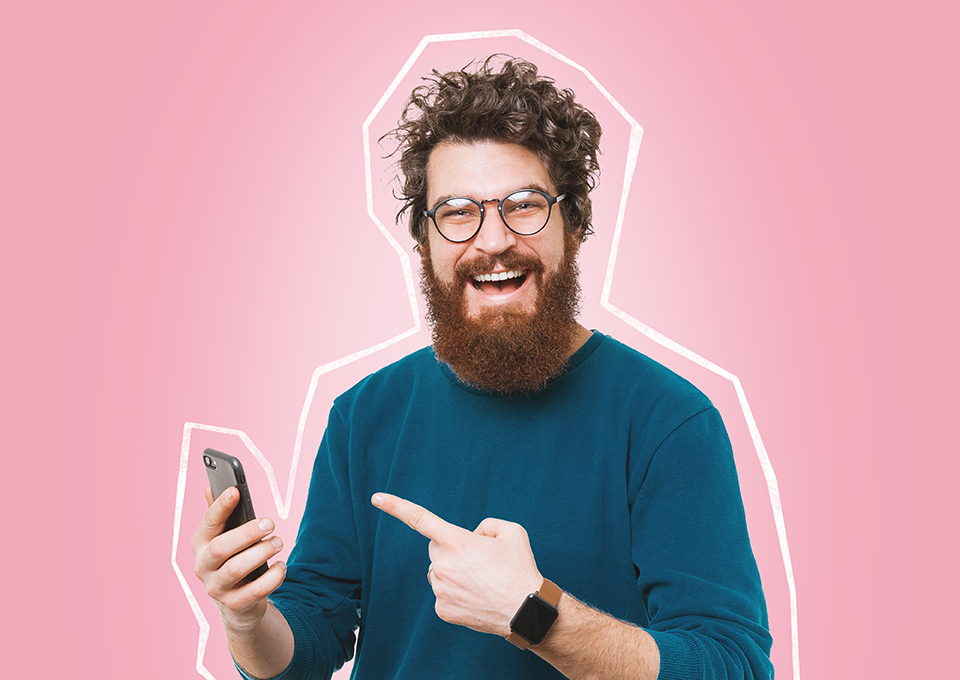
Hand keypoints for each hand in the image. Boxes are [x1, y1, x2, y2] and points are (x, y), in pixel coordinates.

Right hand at [191, 485, 286, 630]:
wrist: (238, 604)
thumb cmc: (232, 559)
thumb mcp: (223, 538)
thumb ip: (219, 514)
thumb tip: (210, 485)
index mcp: (200, 544)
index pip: (207, 523)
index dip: (220, 507)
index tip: (234, 491)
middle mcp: (203, 567)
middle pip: (220, 548)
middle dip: (247, 533)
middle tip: (270, 523)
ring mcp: (217, 588)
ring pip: (237, 569)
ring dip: (262, 552)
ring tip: (278, 542)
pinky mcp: (235, 605)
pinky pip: (256, 591)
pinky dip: (273, 577)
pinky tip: (281, 566)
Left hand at [372, 492, 542, 636]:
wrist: (526, 611)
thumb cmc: (520, 569)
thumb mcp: (511, 532)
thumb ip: (486, 525)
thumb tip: (471, 537)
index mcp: (456, 541)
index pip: (419, 518)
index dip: (395, 506)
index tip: (376, 498)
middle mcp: (442, 564)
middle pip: (436, 548)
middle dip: (451, 549)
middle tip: (478, 560)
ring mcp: (440, 588)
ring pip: (439, 572)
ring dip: (454, 572)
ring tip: (482, 581)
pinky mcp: (442, 609)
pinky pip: (443, 593)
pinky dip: (457, 593)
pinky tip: (476, 597)